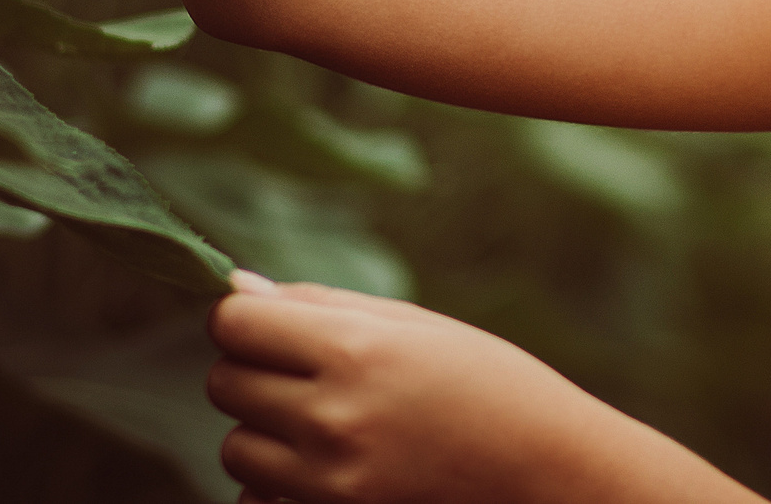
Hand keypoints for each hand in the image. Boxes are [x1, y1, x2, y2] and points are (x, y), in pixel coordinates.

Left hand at [207, 271, 577, 503]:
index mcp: (355, 348)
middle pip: (224, 382)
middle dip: (254, 369)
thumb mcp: (416, 325)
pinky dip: (274, 483)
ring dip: (262, 429)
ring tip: (324, 419)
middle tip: (308, 370)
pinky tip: (326, 465)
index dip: (245, 317)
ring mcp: (329, 479)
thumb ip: (321, 305)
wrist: (545, 470)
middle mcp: (332, 416)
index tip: (272, 322)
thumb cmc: (490, 384)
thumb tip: (237, 288)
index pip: (234, 323)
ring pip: (232, 447)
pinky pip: (256, 498)